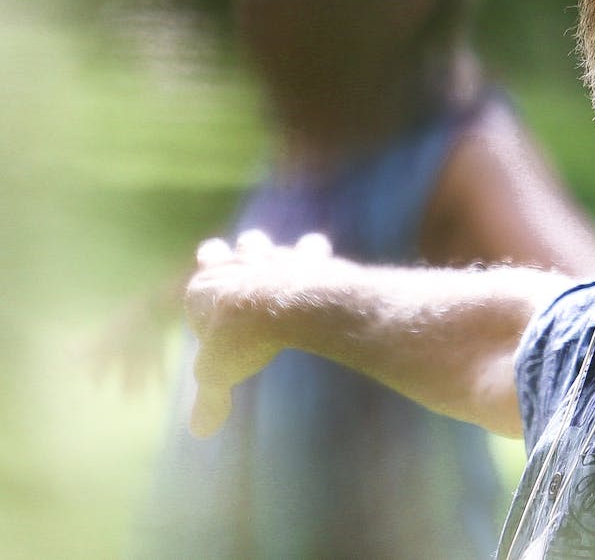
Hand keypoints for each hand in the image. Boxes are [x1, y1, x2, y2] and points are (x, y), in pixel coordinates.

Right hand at [184, 229, 333, 436]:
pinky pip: (310, 247)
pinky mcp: (303, 258)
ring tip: (276, 259)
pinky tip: (319, 254)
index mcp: (205, 289)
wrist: (283, 309)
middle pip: (225, 250)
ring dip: (266, 250)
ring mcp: (271, 258)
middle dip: (231, 256)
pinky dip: (313, 251)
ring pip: (261, 242)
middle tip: (238, 260)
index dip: (203, 283)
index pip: (197, 280)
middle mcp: (236, 265)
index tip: (206, 293)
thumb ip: (209, 400)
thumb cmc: (240, 340)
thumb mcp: (218, 376)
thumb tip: (200, 430)